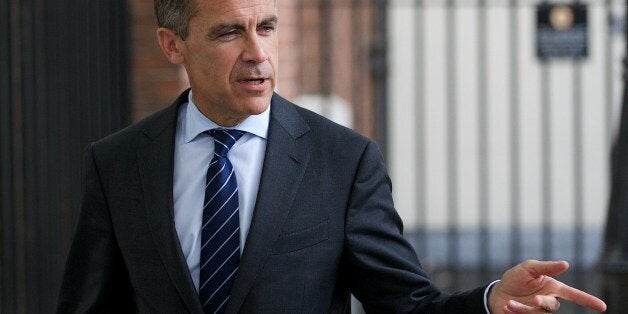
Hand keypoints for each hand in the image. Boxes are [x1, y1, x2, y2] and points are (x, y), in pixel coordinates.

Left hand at [488, 260, 606, 312]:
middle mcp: (548, 300)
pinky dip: (515, 310)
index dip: (588, 300)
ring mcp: (539, 310)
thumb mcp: (528, 268)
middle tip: (536, 299)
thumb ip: (546, 267)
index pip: (573, 294)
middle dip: (544, 302)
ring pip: (538, 312)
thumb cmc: (515, 278)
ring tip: (510, 303)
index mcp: (552, 287)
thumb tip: (566, 264)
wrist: (498, 293)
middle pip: (553, 305)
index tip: (602, 307)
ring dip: (523, 308)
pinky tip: (507, 306)